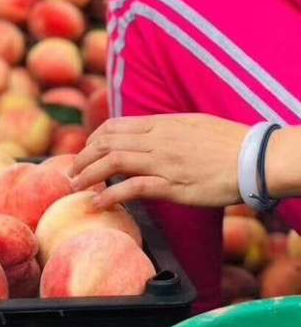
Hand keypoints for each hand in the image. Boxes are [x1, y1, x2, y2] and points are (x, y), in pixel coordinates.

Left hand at [69, 114, 248, 208]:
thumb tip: (149, 134)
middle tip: (71, 172)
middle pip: (106, 143)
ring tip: (76, 186)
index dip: (93, 139)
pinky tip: (98, 203)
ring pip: (113, 162)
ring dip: (89, 174)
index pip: (115, 127)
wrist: (256, 158)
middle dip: (83, 157)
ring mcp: (163, 162)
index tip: (86, 151)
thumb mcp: (192, 124)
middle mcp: (158, 139)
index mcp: (162, 123)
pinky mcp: (172, 185)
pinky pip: (133, 188)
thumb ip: (167, 129)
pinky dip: (110, 195)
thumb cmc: (229, 143)